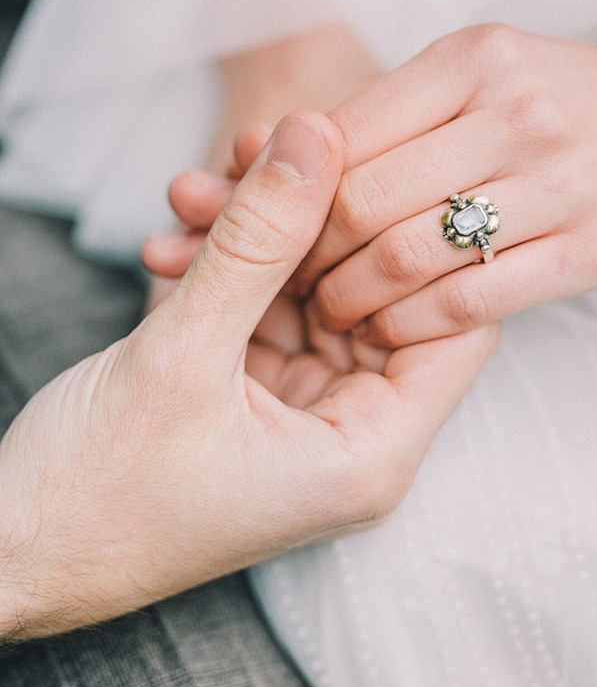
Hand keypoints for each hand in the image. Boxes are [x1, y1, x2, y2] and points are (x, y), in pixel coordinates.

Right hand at [0, 111, 497, 641]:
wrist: (5, 551)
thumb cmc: (92, 495)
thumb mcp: (182, 355)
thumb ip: (257, 241)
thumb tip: (317, 136)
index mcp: (371, 455)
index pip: (461, 324)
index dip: (426, 240)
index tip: (374, 164)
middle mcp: (352, 438)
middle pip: (380, 294)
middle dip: (319, 218)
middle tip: (263, 149)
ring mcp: (302, 414)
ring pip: (314, 288)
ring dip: (259, 232)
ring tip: (195, 184)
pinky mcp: (252, 395)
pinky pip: (264, 306)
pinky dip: (226, 264)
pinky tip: (175, 226)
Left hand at [293, 0, 596, 344]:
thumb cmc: (559, 96)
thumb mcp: (479, 71)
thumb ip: (393, 112)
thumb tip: (283, 162)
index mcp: (473, 59)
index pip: (342, 135)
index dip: (288, 193)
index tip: (270, 226)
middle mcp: (515, 115)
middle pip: (364, 201)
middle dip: (305, 255)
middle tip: (289, 281)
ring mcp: (559, 185)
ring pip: (409, 258)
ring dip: (350, 298)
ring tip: (332, 310)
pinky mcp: (590, 251)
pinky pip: (470, 302)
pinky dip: (411, 325)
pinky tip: (389, 329)